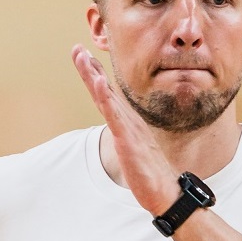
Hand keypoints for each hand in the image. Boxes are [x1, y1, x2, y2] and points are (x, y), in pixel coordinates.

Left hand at [71, 44, 180, 216]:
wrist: (164, 191)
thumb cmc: (150, 172)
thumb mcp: (133, 150)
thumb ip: (126, 138)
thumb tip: (121, 134)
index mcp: (127, 122)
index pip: (108, 94)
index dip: (96, 75)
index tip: (84, 57)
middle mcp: (128, 119)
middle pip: (105, 90)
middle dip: (90, 68)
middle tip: (77, 49)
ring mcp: (127, 127)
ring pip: (107, 97)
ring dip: (94, 76)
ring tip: (83, 58)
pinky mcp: (127, 139)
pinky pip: (114, 116)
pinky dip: (106, 98)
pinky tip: (99, 83)